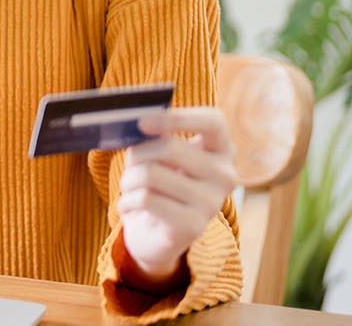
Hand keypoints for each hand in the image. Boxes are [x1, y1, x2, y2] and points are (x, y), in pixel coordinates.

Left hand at [117, 107, 237, 290]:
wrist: (157, 234)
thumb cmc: (158, 185)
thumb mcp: (159, 157)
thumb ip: (156, 138)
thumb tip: (141, 123)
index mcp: (221, 150)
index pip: (213, 122)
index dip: (178, 117)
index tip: (143, 122)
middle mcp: (225, 175)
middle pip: (169, 148)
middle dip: (136, 154)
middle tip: (129, 165)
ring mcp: (212, 202)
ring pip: (150, 174)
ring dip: (128, 181)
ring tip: (128, 188)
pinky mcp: (194, 225)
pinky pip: (145, 200)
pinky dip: (126, 202)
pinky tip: (128, 207)